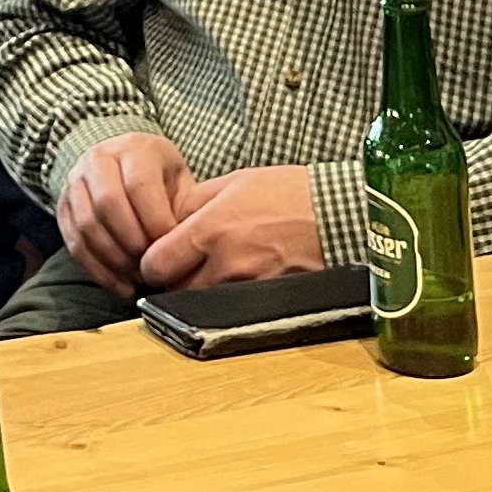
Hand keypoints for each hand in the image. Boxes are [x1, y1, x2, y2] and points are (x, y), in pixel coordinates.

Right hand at [56, 130, 200, 296]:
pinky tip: (121, 286)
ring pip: (87, 224)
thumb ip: (186, 209)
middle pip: (107, 203)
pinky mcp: (62, 205)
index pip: (138, 185)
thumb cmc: (162, 181)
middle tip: (153, 267)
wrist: (127, 167)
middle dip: (132, 243)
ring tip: (139, 279)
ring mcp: (75, 180)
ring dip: (114, 260)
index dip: (155, 222)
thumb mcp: (180, 183)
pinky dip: (98, 270)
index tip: (172, 248)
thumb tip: (188, 246)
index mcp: (134, 148)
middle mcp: (98, 157)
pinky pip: (73, 242)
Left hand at [138, 165, 324, 288]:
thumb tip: (164, 217)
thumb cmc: (287, 192)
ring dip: (199, 291)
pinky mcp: (269, 301)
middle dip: (174, 279)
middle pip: (176, 289)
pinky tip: (236, 281)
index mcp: (211, 228)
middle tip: (180, 266)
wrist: (340, 214)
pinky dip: (228, 298)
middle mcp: (227, 263)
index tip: (156, 258)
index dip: (151, 263)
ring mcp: (249, 286)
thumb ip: (194, 203)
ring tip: (211, 270)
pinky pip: (233, 308)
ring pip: (204, 302)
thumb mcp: (234, 183)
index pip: (156, 265)